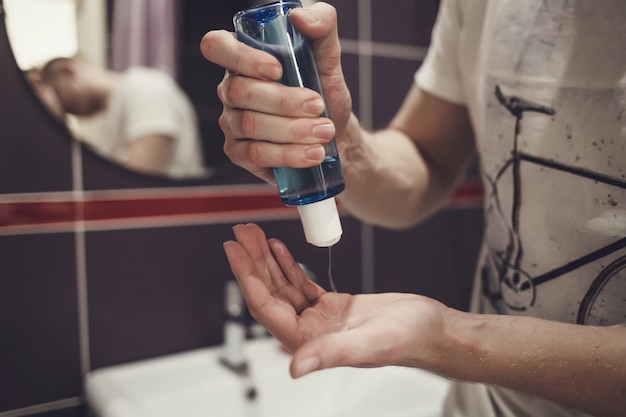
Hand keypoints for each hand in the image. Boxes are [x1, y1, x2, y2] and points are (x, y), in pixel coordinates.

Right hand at [200, 3, 352, 183]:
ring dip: (292, 130)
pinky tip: (312, 154)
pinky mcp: (240, 154)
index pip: (217, 47)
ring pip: (251, 125)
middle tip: (318, 106)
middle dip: (284, 101)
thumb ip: (321, 26)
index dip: (241, 57)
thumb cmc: (325, 93)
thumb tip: (299, 17)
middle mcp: (231, 91)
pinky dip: (288, 155)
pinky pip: (256, 154)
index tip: (277, 69)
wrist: (336, 136)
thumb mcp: (329, 57)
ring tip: (324, 131)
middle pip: (241, 92)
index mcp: (243, 60)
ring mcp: (232, 124)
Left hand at [223, 223, 448, 377]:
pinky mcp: (331, 307)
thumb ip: (330, 354)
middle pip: (269, 293)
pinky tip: (279, 247)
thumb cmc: (407, 339)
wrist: (431, 329)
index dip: (246, 278)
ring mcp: (319, 319)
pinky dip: (288, 265)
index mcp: (309, 344)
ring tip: (252, 234)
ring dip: (267, 260)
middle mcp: (308, 332)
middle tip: (239, 233)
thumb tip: (294, 367)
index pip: (265, 308)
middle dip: (252, 262)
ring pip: (282, 287)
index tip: (233, 251)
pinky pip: (301, 284)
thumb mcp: (369, 343)